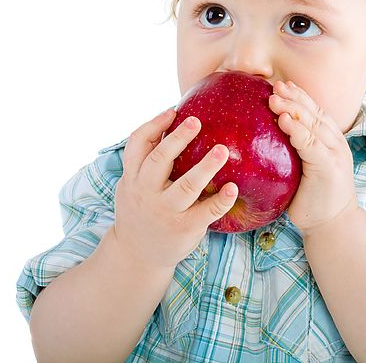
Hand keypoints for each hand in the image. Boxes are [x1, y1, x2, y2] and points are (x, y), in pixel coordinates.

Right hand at [113, 109, 237, 268]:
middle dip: (178, 139)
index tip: (172, 111)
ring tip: (222, 150)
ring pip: (186, 186)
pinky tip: (233, 188)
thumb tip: (173, 120)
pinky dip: (221, 200)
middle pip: (160, 161)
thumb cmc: (141, 208)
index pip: (136, 145)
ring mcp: (166, 211)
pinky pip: (206, 211)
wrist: (135, 255)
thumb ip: (147, 161)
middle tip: (197, 121)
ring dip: (206, 167)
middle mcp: (146, 192)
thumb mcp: (132, 184)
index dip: (153, 125)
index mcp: (133, 177)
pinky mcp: (184, 228)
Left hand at [268, 81, 358, 236]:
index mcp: (331, 141)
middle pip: (314, 112)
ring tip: (274, 98)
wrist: (333, 225)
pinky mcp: (328, 167)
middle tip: (274, 85)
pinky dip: (297, 130)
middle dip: (294, 97)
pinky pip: (310, 144)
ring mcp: (334, 154)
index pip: (315, 111)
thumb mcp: (304, 169)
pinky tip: (283, 121)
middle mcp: (335, 143)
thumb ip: (294, 151)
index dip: (300, 96)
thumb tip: (265, 139)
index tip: (282, 85)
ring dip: (292, 109)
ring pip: (313, 124)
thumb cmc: (314, 198)